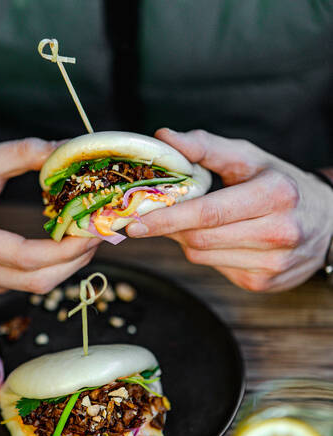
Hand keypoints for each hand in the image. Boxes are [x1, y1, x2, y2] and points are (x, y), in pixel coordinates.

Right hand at [0, 138, 99, 292]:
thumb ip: (25, 153)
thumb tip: (66, 149)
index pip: (26, 257)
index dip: (66, 250)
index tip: (92, 233)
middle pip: (37, 281)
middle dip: (75, 261)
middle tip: (98, 237)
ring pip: (34, 287)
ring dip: (67, 267)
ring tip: (86, 241)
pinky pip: (25, 284)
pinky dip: (51, 269)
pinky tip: (63, 249)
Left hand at [127, 129, 332, 291]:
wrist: (325, 221)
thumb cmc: (279, 184)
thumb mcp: (250, 158)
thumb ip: (206, 147)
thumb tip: (165, 138)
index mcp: (275, 194)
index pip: (209, 213)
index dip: (168, 218)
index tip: (136, 221)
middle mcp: (278, 232)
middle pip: (200, 239)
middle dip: (170, 229)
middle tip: (150, 219)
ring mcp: (272, 263)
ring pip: (202, 257)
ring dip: (187, 240)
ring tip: (197, 223)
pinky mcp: (263, 282)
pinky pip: (215, 269)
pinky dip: (207, 253)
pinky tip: (220, 239)